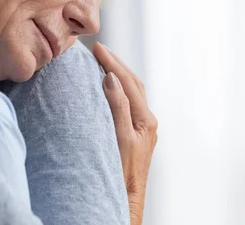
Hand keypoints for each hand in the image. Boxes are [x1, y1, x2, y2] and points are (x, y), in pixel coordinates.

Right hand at [93, 42, 157, 224]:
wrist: (125, 196)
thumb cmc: (122, 171)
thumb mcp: (119, 137)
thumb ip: (118, 107)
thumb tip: (112, 78)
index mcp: (146, 119)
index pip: (128, 82)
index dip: (113, 63)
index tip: (98, 48)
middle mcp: (146, 120)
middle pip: (133, 83)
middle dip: (117, 64)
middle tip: (99, 49)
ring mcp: (141, 126)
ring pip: (131, 91)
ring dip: (118, 74)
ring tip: (103, 61)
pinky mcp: (134, 132)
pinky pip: (127, 101)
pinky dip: (117, 88)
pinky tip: (106, 85)